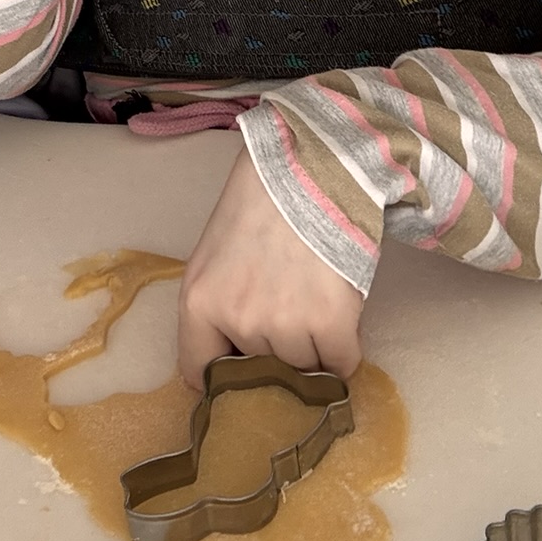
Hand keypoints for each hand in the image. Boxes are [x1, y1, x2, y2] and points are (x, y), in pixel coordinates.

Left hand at [176, 151, 365, 388]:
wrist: (310, 166)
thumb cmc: (260, 203)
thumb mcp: (213, 257)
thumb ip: (215, 310)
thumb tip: (232, 362)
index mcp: (197, 303)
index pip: (198, 372)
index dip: (225, 374)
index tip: (243, 370)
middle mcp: (237, 320)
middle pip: (262, 369)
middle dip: (276, 349)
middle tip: (288, 310)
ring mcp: (285, 324)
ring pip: (303, 369)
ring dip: (313, 347)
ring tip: (315, 299)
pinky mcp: (331, 321)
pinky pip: (341, 363)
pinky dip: (344, 349)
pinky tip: (340, 318)